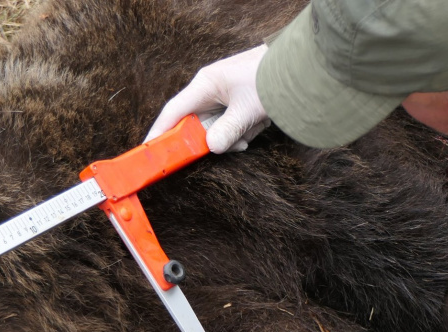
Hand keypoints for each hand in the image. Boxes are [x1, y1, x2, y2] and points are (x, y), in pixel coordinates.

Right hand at [145, 44, 270, 153]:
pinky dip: (242, 132)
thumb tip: (210, 148)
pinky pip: (230, 125)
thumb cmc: (270, 79)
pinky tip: (256, 128)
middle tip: (232, 142)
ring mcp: (223, 96)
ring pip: (216, 128)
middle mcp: (210, 89)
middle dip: (214, 138)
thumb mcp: (247, 109)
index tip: (149, 149)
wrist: (298, 67)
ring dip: (233, 136)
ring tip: (252, 129)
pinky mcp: (235, 103)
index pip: (173, 112)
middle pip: (197, 125)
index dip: (160, 131)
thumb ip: (227, 131)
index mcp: (205, 84)